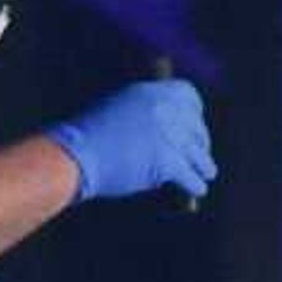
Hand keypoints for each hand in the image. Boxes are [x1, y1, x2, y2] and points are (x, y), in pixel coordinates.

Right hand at [44, 77, 216, 204]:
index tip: (195, 125)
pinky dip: (194, 185)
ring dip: (203, 166)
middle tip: (200, 155)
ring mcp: (168, 136)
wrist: (75, 155)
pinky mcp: (168, 162)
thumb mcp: (119, 109)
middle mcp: (164, 110)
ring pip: (199, 155)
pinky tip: (196, 189)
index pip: (189, 96)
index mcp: (151, 92)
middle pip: (197, 128)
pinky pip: (191, 177)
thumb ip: (146, 112)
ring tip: (206, 173)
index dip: (195, 113)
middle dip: (200, 143)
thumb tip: (170, 127)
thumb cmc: (89, 137)